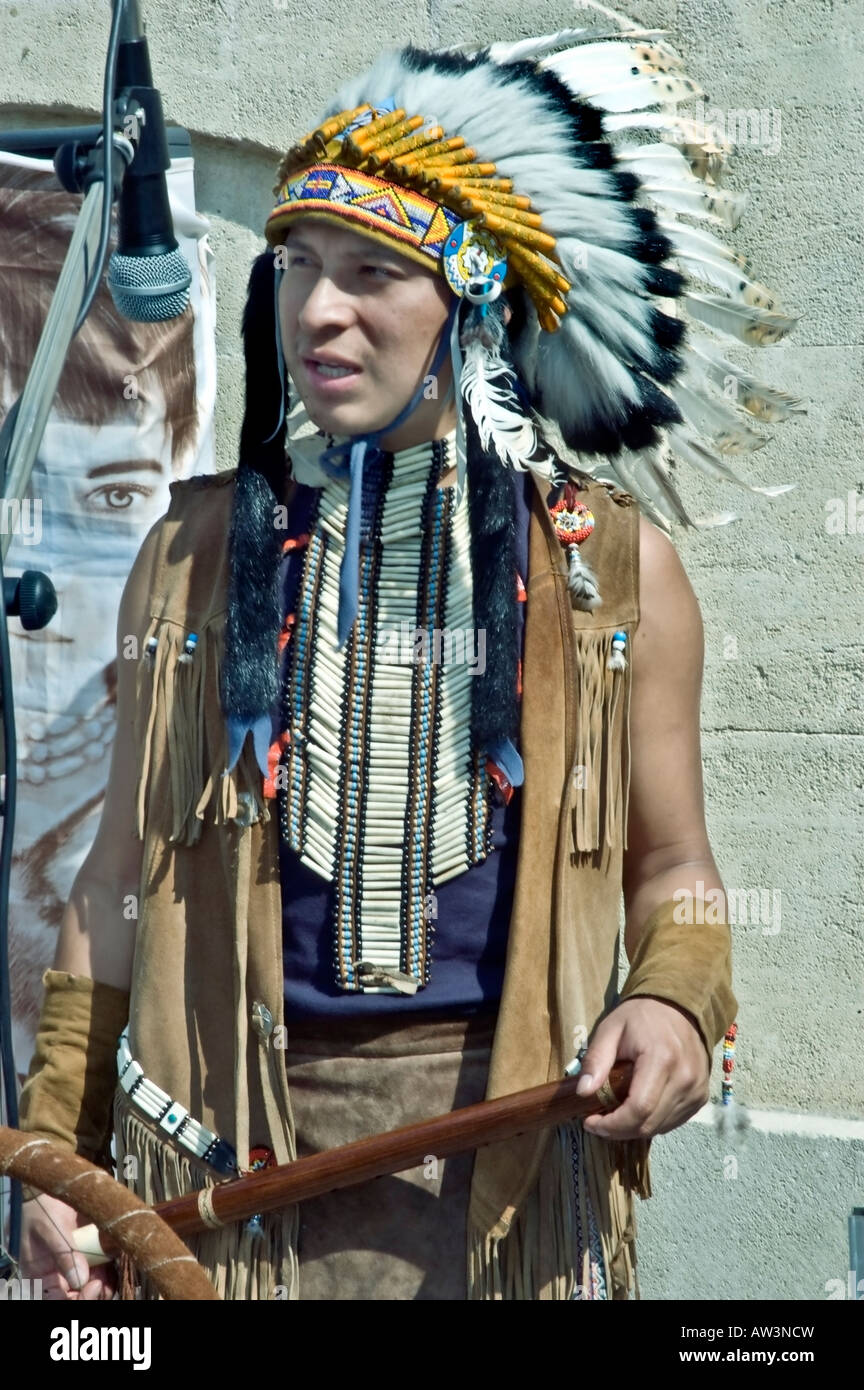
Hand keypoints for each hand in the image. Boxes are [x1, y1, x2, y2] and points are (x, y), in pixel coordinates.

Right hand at [19, 1192, 116, 1300]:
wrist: (55, 1187)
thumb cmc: (41, 1210)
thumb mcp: (50, 1231)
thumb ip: (64, 1254)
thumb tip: (80, 1279)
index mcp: (43, 1278)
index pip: (60, 1300)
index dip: (79, 1298)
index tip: (92, 1286)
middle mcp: (62, 1276)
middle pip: (82, 1295)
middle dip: (95, 1292)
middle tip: (101, 1281)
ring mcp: (80, 1265)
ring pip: (98, 1285)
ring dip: (107, 1282)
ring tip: (108, 1269)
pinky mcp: (95, 1253)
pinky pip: (107, 1267)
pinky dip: (114, 1266)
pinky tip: (114, 1256)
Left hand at [575, 997, 710, 1139]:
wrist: (680, 1006)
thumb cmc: (641, 1016)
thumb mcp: (611, 1029)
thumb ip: (596, 1060)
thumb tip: (583, 1092)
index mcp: (662, 1059)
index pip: (639, 1109)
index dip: (613, 1124)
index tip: (590, 1122)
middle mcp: (685, 1079)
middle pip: (649, 1124)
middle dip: (619, 1131)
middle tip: (598, 1122)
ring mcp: (697, 1090)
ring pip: (661, 1127)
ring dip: (634, 1129)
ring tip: (615, 1116)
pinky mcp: (701, 1096)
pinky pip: (673, 1122)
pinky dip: (652, 1123)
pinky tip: (637, 1110)